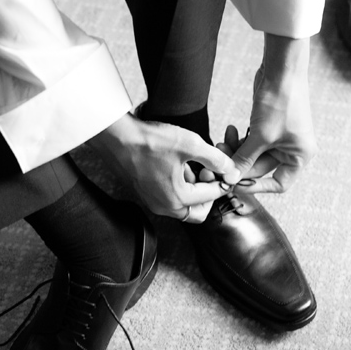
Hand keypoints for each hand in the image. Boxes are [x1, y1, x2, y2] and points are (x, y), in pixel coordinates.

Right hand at [88, 113, 237, 221]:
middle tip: (208, 171)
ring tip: (192, 164)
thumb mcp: (191, 145)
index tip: (226, 168)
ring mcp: (153, 202)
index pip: (212, 196)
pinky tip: (177, 165)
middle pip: (198, 211)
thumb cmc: (150, 141)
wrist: (118, 138)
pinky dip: (179, 187)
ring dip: (193, 189)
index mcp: (178, 199)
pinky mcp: (145, 195)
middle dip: (208, 193)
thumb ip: (216, 160)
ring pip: (184, 205)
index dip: (223, 180)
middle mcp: (165, 207)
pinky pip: (170, 198)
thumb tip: (232, 170)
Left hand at [223, 34, 318, 193]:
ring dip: (236, 151)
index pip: (279, 184)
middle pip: (261, 168)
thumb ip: (244, 160)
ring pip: (253, 155)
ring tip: (221, 142)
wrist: (281, 70)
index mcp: (300, 156)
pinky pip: (251, 142)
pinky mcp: (268, 127)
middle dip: (239, 164)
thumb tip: (230, 180)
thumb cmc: (280, 102)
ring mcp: (280, 138)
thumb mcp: (260, 136)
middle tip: (220, 159)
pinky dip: (239, 140)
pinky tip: (230, 130)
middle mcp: (293, 149)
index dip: (258, 186)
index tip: (237, 183)